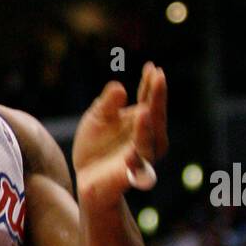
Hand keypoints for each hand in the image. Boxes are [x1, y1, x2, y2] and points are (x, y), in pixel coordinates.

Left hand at [72, 63, 167, 215]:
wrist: (87, 178)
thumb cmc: (96, 145)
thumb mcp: (97, 118)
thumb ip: (108, 104)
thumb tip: (119, 87)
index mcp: (141, 122)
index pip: (149, 100)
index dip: (151, 84)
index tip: (152, 67)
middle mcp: (148, 138)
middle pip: (155, 117)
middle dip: (157, 99)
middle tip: (158, 78)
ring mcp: (142, 158)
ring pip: (149, 143)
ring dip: (147, 128)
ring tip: (144, 109)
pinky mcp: (131, 176)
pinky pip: (137, 169)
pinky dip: (135, 162)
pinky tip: (132, 153)